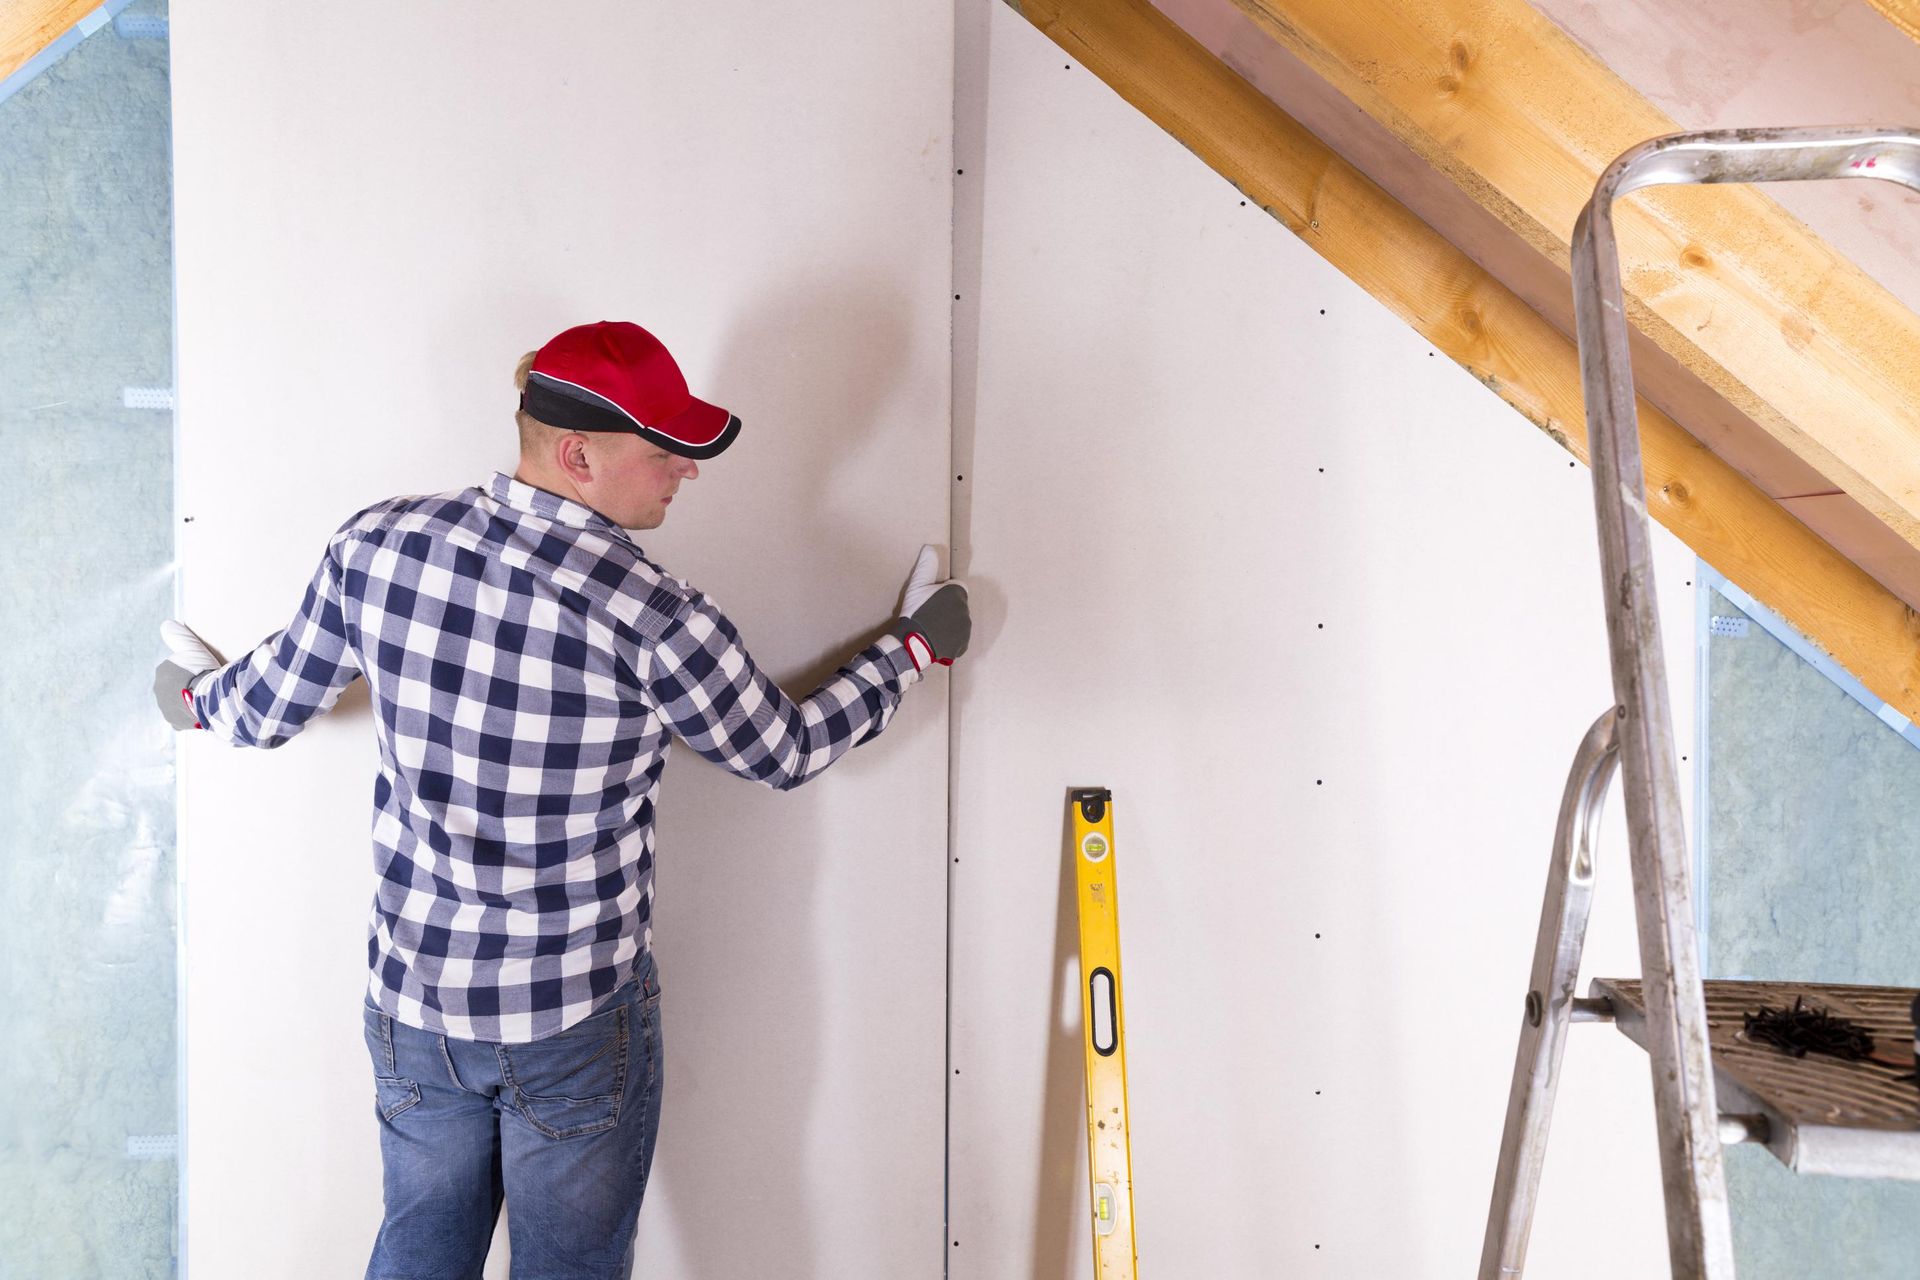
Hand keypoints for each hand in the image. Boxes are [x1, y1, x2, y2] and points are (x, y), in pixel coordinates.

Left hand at [153, 620, 225, 731]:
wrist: (210, 699)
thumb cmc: (202, 672)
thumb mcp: (192, 648)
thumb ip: (179, 636)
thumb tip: (166, 624)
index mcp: (162, 672)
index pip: (176, 669)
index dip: (192, 670)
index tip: (204, 671)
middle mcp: (159, 692)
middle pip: (175, 687)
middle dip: (187, 686)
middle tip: (206, 685)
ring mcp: (167, 709)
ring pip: (178, 703)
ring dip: (188, 701)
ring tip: (207, 700)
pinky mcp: (177, 724)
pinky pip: (184, 719)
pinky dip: (192, 715)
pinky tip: (203, 713)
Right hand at [890, 545, 969, 670]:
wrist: (914, 643)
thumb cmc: (916, 611)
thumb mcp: (917, 585)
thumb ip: (926, 566)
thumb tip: (930, 547)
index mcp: (958, 592)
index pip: (956, 587)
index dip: (944, 591)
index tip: (931, 598)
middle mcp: (966, 610)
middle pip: (957, 605)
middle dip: (946, 607)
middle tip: (928, 613)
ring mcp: (965, 629)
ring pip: (958, 622)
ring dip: (948, 623)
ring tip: (930, 627)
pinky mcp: (963, 645)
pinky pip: (957, 639)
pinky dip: (949, 639)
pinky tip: (935, 639)